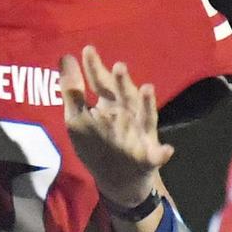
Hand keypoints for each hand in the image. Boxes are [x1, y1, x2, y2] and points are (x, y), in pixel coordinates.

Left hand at [60, 45, 172, 208]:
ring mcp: (141, 135)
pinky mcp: (149, 158)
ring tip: (146, 89)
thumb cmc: (99, 143)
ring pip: (144, 118)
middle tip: (118, 66)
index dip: (94, 68)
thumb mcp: (79, 118)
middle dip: (122, 83)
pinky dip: (162, 154)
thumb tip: (65, 56)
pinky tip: (166, 150)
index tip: (87, 49)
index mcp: (110, 104)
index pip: (101, 83)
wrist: (119, 181)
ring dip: (146, 105)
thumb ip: (73, 90)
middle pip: (125, 96)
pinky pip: (157, 157)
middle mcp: (128, 114)